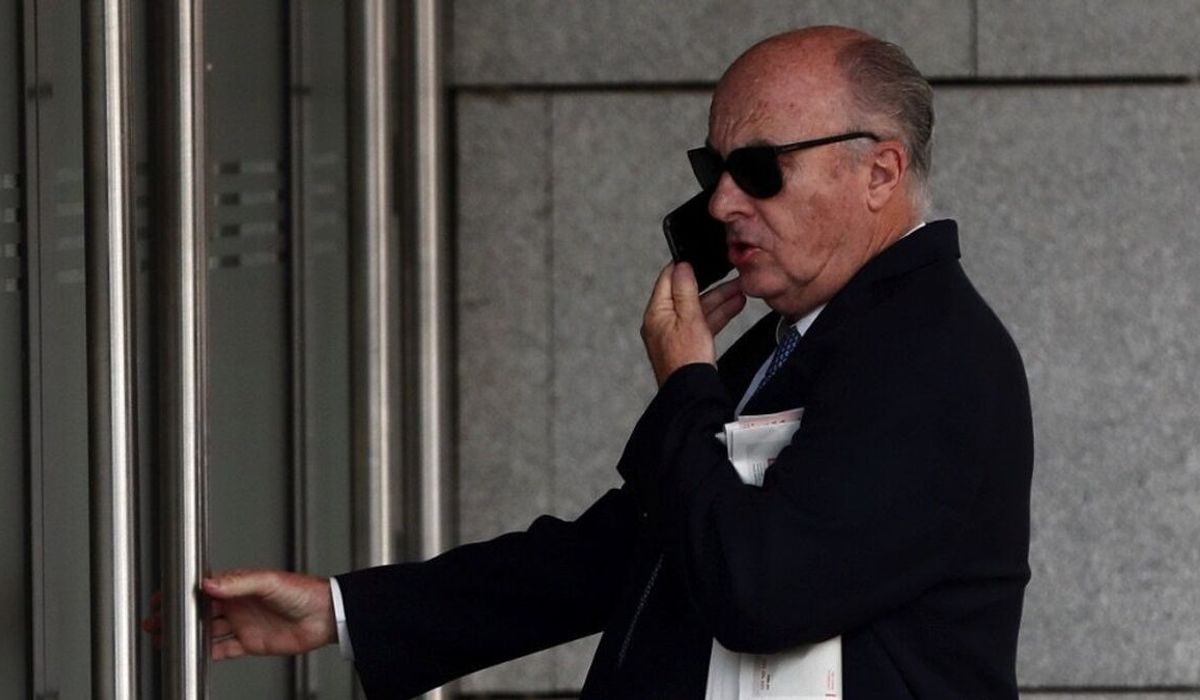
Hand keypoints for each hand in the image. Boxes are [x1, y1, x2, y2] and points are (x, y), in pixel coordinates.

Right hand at [142, 569, 336, 659]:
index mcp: (240, 586)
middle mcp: (239, 605)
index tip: (162, 598)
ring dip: (188, 636)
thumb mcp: (269, 582)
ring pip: (208, 631)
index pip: (204, 589)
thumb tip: (210, 583)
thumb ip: (239, 583)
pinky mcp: (251, 643)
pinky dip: (208, 653)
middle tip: (155, 622)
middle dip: (178, 617)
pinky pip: (224, 649)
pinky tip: (193, 655)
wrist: (325, 616)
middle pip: (200, 612)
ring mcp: (243, 624)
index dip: (183, 594)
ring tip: (166, 640)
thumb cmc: (303, 592)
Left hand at [641, 263, 745, 385]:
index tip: (699, 258)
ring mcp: (675, 334)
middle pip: (686, 294)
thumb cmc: (687, 360)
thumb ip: (685, 290)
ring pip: (698, 309)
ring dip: (720, 299)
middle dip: (711, 285)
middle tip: (730, 276)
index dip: (684, 266)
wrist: (692, 392)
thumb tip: (681, 266)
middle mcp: (662, 322)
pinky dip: (718, 315)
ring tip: (740, 289)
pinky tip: (735, 306)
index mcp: (656, 313)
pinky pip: (702, 324)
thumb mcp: (689, 318)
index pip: (667, 279)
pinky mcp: (687, 345)